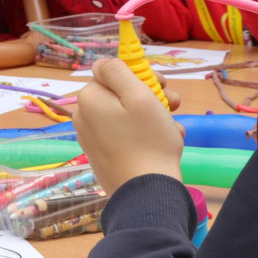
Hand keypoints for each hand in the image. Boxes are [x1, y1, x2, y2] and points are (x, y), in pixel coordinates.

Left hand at [73, 59, 184, 194]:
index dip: (140, 75)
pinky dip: (146, 135)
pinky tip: (166, 144)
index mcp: (88, 98)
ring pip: (128, 115)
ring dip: (154, 117)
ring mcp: (92, 137)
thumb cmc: (147, 139)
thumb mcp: (137, 95)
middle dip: (150, 96)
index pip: (113, 72)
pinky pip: (126, 135)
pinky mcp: (104, 155)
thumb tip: (102, 64)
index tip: (161, 85)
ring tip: (173, 129)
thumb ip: (117, 71)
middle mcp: (83, 115)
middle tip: (173, 105)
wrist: (146, 193)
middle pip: (120, 94)